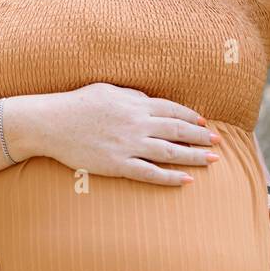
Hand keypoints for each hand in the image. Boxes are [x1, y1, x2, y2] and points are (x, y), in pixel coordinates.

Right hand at [30, 83, 219, 184]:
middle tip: (218, 142)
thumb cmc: (76, 104)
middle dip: (201, 136)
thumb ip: (131, 95)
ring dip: (194, 156)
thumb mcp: (107, 90)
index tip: (205, 123)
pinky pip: (150, 173)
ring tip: (212, 160)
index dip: (191, 117)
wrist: (51, 123)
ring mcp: (129, 145)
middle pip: (178, 131)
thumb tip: (148, 100)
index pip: (172, 110)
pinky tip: (186, 180)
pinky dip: (170, 177)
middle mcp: (137, 124)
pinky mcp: (117, 164)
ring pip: (170, 152)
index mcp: (135, 104)